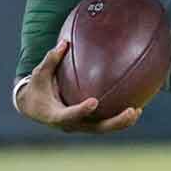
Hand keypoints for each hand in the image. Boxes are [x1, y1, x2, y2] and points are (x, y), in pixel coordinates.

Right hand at [14, 41, 141, 133]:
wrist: (33, 107)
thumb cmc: (36, 88)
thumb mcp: (39, 74)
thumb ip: (51, 60)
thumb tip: (64, 42)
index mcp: (55, 115)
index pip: (69, 115)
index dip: (81, 110)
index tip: (94, 102)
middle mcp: (70, 125)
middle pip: (95, 128)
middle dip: (115, 122)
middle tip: (132, 110)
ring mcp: (80, 126)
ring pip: (104, 128)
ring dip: (122, 122)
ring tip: (138, 111)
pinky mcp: (87, 124)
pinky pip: (105, 123)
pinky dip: (119, 118)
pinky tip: (135, 108)